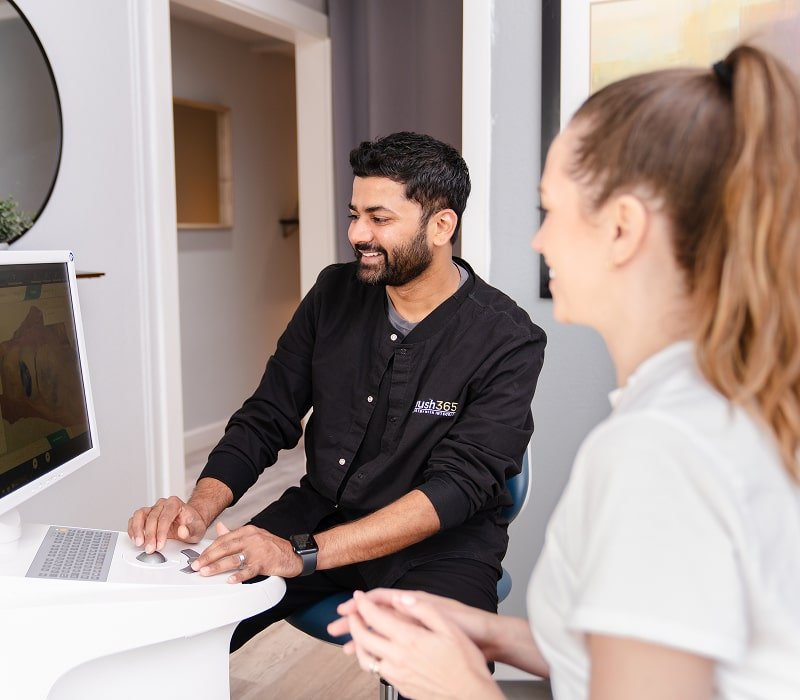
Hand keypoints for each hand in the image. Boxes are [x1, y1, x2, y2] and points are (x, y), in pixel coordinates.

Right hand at [128, 496, 207, 552]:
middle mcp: (163, 504)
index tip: (160, 544)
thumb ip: (190, 531)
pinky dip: (133, 528)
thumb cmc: (193, 524)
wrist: (190, 521)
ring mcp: (153, 508)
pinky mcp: (146, 515)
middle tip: (150, 548)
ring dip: (138, 530)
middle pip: (152, 517)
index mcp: (175, 504)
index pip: (165, 517)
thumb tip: (182, 531)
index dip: (161, 532)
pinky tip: (135, 538)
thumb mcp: (197, 530)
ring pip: (140, 515)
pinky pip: (135, 518)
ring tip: (139, 543)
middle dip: (150, 535)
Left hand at [191, 522, 303, 582]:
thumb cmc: (274, 547)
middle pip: (225, 548)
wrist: (295, 554)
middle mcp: (252, 539)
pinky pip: (249, 570)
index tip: (199, 557)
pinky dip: (239, 575)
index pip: (224, 539)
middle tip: (197, 566)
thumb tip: (220, 528)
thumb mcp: (254, 535)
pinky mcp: (265, 563)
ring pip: (233, 559)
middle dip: (208, 558)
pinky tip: (230, 580)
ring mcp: (258, 551)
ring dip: (217, 567)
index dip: (209, 549)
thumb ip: (235, 534)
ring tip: (206, 572)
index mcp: (248, 531)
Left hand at [338, 590, 501, 699]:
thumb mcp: (449, 629)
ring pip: (365, 657)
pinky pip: (375, 671)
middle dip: (353, 622)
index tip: (357, 597)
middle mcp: (399, 657)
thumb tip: (403, 599)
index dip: (362, 605)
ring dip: (357, 642)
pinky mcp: (399, 686)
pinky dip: (368, 658)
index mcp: (410, 639)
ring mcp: (397, 674)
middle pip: (363, 637)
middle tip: (351, 613)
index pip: (375, 617)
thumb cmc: (465, 663)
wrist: (470, 696)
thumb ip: (424, 610)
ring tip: (357, 633)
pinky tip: (374, 654)